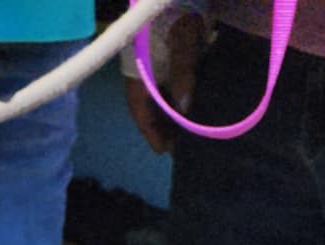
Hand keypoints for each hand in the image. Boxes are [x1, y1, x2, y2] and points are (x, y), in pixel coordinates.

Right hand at [124, 14, 204, 154]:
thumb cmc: (177, 11)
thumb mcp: (183, 39)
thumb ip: (183, 71)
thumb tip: (184, 108)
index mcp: (138, 71)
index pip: (140, 111)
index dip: (152, 132)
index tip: (164, 151)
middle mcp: (141, 72)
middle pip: (148, 108)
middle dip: (161, 127)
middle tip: (179, 147)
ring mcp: (150, 66)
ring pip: (156, 98)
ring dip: (168, 115)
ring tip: (185, 132)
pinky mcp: (161, 58)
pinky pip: (164, 87)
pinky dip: (174, 100)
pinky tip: (186, 108)